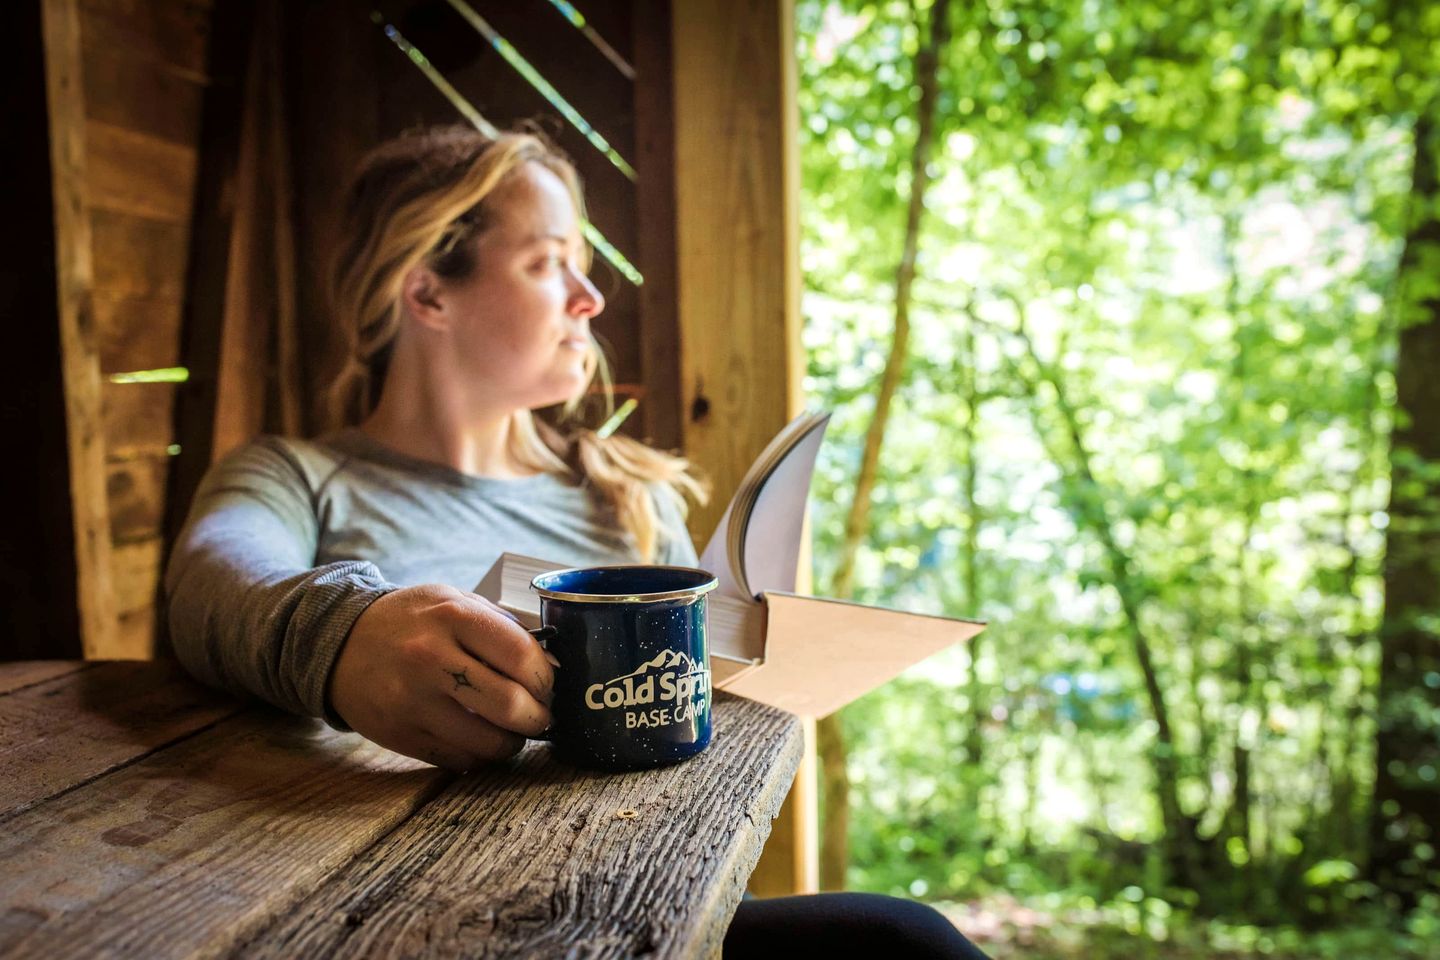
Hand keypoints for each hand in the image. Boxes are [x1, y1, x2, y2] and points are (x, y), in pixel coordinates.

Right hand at [328, 584, 554, 770]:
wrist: (341, 642)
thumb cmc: (414, 621)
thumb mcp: (454, 601)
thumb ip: (502, 627)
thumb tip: (552, 665)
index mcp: (453, 616)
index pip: (522, 656)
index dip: (546, 678)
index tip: (547, 686)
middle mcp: (430, 657)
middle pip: (511, 705)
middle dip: (538, 718)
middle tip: (539, 717)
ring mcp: (412, 700)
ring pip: (488, 742)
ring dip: (512, 743)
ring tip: (512, 731)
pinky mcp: (399, 734)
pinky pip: (459, 759)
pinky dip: (479, 755)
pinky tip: (479, 738)